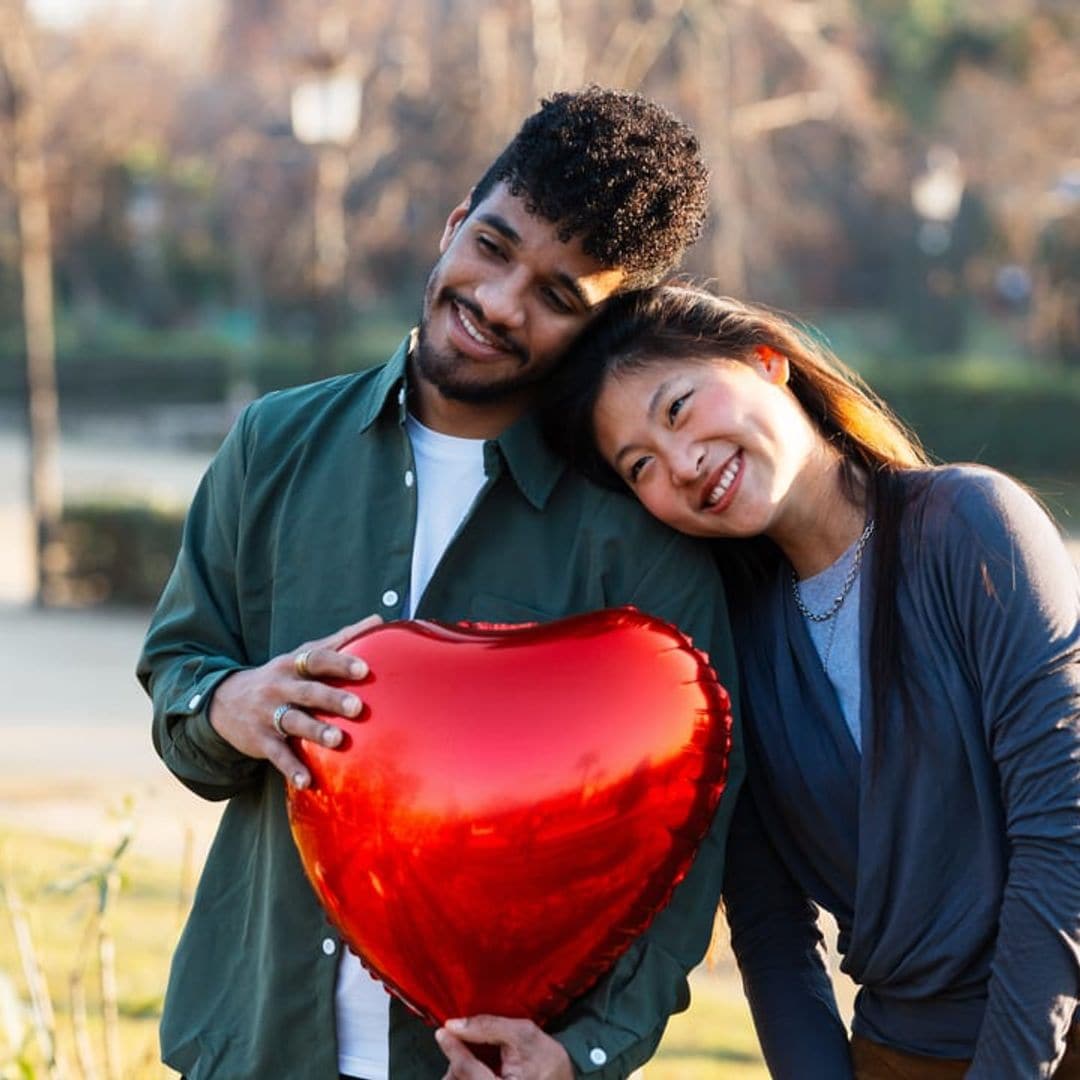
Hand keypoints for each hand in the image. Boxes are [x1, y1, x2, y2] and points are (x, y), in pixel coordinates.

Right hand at [208, 615, 381, 787]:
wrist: (225, 701)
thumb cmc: (282, 676)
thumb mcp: (302, 655)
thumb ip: (340, 639)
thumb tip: (378, 619)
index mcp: (293, 664)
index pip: (317, 659)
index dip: (340, 663)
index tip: (364, 668)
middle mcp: (280, 687)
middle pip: (308, 691)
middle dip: (331, 699)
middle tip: (357, 707)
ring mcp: (268, 714)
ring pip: (293, 722)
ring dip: (315, 731)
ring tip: (338, 741)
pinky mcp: (260, 740)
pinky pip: (276, 755)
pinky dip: (291, 768)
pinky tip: (307, 781)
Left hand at [436, 1016, 573, 1079]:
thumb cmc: (549, 1061)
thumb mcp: (523, 1034)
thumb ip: (488, 1027)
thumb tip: (456, 1024)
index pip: (466, 1069)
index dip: (453, 1048)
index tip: (443, 1032)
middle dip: (456, 1061)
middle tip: (460, 1043)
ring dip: (460, 1070)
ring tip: (472, 1057)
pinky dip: (468, 1075)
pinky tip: (477, 1068)